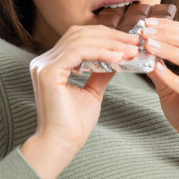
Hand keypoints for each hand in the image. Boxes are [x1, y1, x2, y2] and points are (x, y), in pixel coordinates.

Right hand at [20, 25, 140, 178]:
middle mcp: (44, 61)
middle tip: (134, 41)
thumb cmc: (74, 124)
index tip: (129, 41)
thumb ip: (101, 73)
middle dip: (110, 36)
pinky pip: (78, 52)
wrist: (63, 144)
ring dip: (110, 43)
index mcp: (53, 64)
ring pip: (80, 41)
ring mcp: (44, 65)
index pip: (79, 37)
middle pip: (80, 34)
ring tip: (130, 50)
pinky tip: (118, 57)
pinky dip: (100, 52)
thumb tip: (117, 58)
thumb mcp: (93, 93)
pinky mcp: (48, 72)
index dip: (105, 36)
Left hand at [143, 18, 178, 178]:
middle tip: (144, 31)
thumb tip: (139, 51)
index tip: (147, 23)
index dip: (170, 26)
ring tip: (148, 45)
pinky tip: (155, 70)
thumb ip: (159, 70)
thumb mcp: (170, 89)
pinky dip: (172, 78)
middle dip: (168, 33)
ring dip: (170, 50)